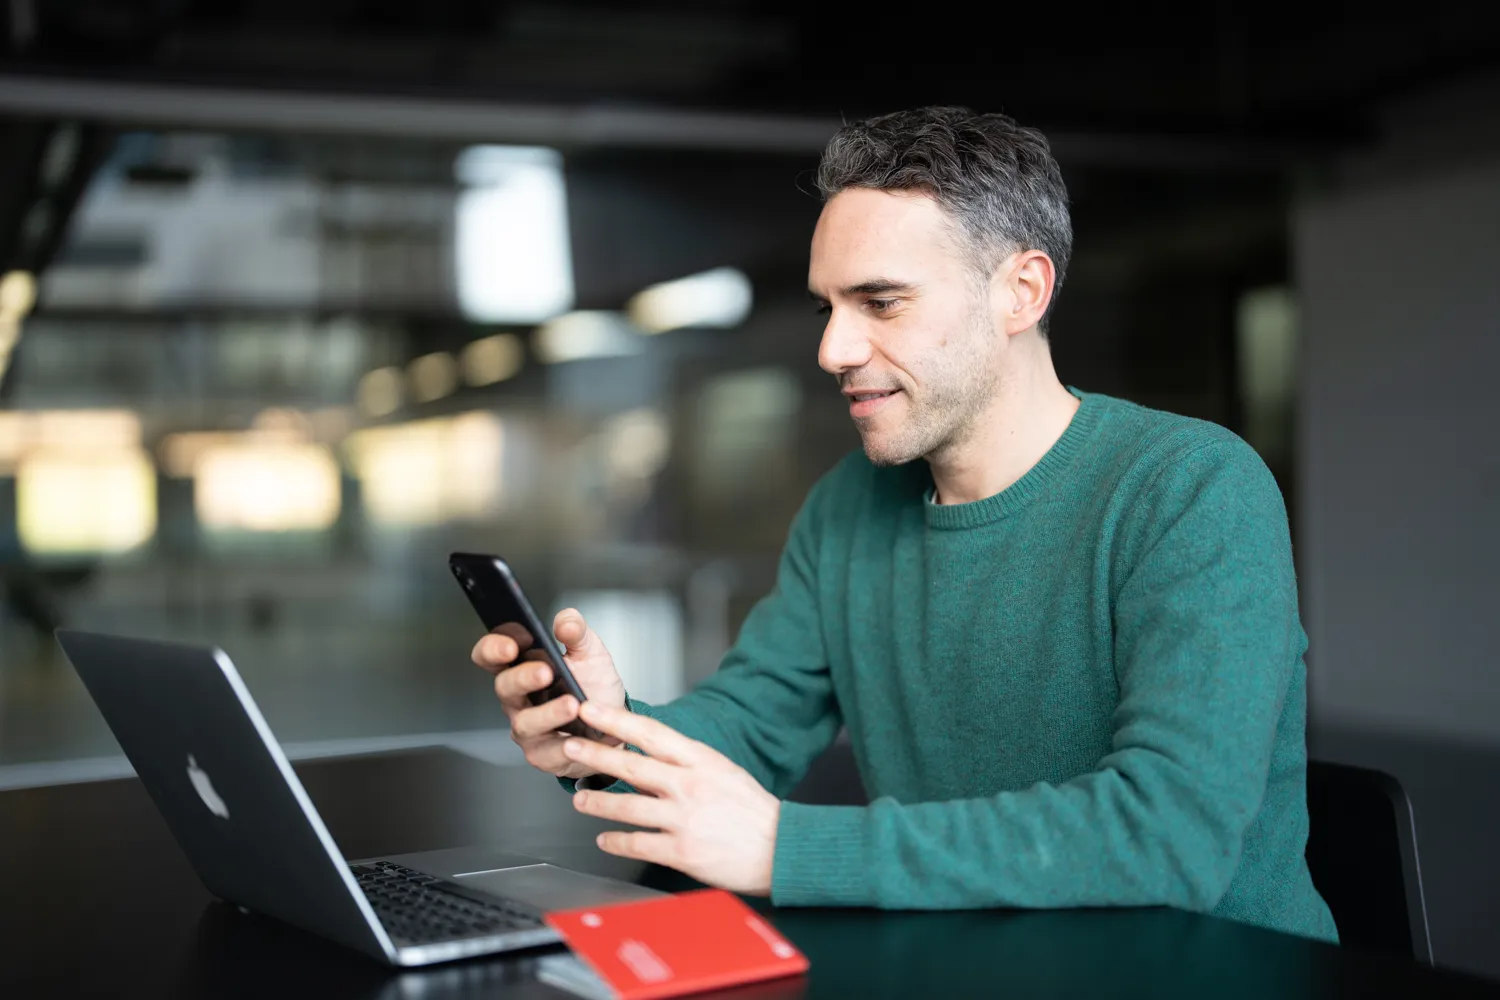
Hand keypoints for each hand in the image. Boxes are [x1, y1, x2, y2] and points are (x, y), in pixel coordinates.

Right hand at [471, 609, 626, 780]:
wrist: (615, 723)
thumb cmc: (593, 686)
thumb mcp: (590, 652)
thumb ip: (577, 633)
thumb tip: (566, 621)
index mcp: (521, 667)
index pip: (491, 656)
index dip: (493, 648)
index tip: (511, 642)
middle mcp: (518, 699)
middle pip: (504, 687)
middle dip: (522, 678)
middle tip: (545, 671)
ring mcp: (528, 728)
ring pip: (525, 722)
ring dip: (548, 713)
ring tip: (572, 703)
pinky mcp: (543, 754)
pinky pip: (547, 753)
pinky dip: (563, 746)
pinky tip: (577, 736)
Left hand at [564, 701, 780, 896]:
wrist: (780, 848)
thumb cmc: (753, 811)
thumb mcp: (722, 772)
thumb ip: (686, 765)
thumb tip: (648, 760)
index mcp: (701, 760)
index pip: (651, 733)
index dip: (616, 720)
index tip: (591, 709)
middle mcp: (690, 786)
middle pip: (632, 766)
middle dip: (595, 755)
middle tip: (570, 747)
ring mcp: (685, 819)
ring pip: (628, 807)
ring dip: (598, 803)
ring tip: (580, 800)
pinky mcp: (682, 851)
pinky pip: (638, 843)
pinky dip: (616, 841)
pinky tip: (605, 838)